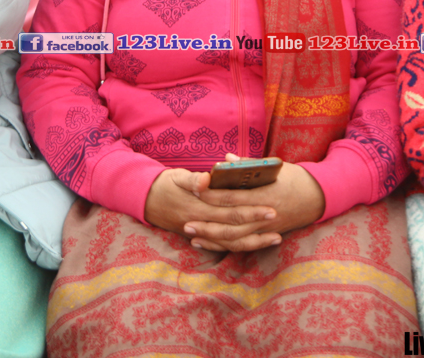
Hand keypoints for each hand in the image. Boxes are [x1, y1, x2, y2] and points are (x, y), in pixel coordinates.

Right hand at [145, 166, 279, 251]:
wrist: (145, 202)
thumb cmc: (164, 185)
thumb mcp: (175, 176)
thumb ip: (192, 179)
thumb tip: (207, 179)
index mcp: (198, 205)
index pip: (230, 209)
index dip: (251, 209)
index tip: (270, 206)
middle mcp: (201, 222)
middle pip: (235, 227)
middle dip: (258, 224)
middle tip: (278, 219)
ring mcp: (201, 232)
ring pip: (232, 242)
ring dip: (255, 241)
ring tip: (276, 237)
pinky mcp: (201, 236)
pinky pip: (224, 246)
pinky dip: (241, 246)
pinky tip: (256, 244)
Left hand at [184, 153, 325, 251]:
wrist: (318, 198)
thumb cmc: (294, 178)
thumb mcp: (275, 167)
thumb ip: (249, 164)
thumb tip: (226, 160)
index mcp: (266, 193)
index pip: (234, 196)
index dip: (214, 195)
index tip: (196, 190)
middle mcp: (265, 215)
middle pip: (231, 223)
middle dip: (208, 223)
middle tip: (186, 221)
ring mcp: (266, 228)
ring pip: (235, 239)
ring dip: (212, 238)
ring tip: (191, 235)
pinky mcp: (267, 235)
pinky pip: (243, 245)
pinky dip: (224, 246)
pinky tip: (207, 243)